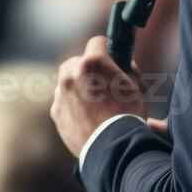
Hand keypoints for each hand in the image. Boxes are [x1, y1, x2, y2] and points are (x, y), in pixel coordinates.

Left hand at [51, 36, 146, 157]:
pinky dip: (72, 105)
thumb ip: (125, 70)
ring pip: (67, 82)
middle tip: (101, 82)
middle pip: (76, 61)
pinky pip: (63, 102)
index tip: (111, 56)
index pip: (97, 42)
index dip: (107, 49)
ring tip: (94, 103)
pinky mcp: (56, 113)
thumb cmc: (128, 116)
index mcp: (92, 63)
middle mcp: (71, 75)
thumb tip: (123, 64)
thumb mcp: (135, 86)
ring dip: (78, 87)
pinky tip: (86, 117)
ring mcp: (61, 94)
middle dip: (88, 68)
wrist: (113, 149)